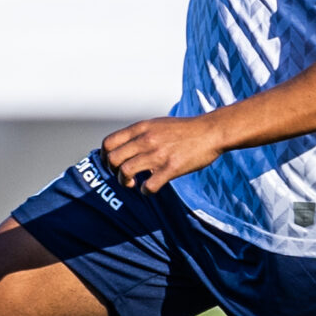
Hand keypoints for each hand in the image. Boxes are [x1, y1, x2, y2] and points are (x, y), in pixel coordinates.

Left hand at [100, 114, 225, 194]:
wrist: (211, 132)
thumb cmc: (185, 129)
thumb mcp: (157, 124)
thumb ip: (140, 133)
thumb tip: (124, 146)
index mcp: (141, 128)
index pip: (108, 143)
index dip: (104, 158)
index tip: (111, 165)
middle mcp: (146, 140)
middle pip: (112, 159)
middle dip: (113, 172)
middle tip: (124, 176)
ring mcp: (158, 154)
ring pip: (125, 172)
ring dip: (125, 182)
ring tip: (134, 183)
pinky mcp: (171, 168)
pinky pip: (148, 186)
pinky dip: (146, 191)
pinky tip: (151, 188)